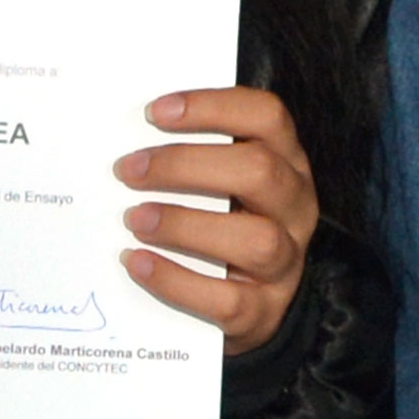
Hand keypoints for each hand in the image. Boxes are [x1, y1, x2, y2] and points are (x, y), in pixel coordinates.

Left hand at [117, 84, 318, 356]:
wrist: (247, 307)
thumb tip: (123, 143)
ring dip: (184, 225)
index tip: (155, 112)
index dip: (212, 107)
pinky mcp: (264, 312)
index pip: (267, 116)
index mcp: (286, 161)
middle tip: (128, 171)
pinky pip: (227, 300)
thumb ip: (189, 158)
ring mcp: (286, 263)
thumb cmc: (221, 225)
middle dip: (185, 166)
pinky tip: (137, 263)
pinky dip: (175, 279)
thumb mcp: (220, 184)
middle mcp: (295, 207)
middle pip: (259, 171)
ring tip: (134, 220)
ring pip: (255, 240)